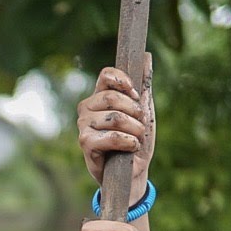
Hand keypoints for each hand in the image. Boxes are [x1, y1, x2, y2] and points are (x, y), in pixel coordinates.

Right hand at [77, 57, 155, 200]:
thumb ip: (143, 86)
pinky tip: (131, 148)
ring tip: (136, 139)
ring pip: (115, 117)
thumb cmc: (136, 142)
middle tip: (141, 126)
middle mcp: (87, 108)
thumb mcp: (144, 112)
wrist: (132, 174)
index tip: (136, 95)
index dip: (124, 81)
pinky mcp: (85, 143)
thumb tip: (146, 56)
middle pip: (112, 97)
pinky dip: (128, 142)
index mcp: (99, 97)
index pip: (106, 75)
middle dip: (135, 112)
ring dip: (135, 130)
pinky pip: (111, 135)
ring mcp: (83, 125)